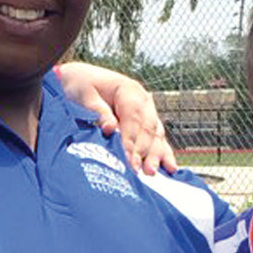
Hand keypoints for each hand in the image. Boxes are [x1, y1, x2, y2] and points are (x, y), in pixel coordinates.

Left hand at [57, 62, 177, 174]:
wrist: (83, 80)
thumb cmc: (82, 85)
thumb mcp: (85, 95)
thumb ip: (99, 111)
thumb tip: (110, 128)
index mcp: (129, 90)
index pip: (133, 118)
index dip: (131, 140)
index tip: (127, 159)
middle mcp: (143, 101)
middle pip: (148, 128)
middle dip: (144, 151)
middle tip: (137, 170)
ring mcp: (147, 112)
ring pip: (156, 135)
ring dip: (155, 155)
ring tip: (151, 172)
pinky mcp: (146, 124)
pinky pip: (158, 139)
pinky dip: (163, 153)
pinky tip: (170, 168)